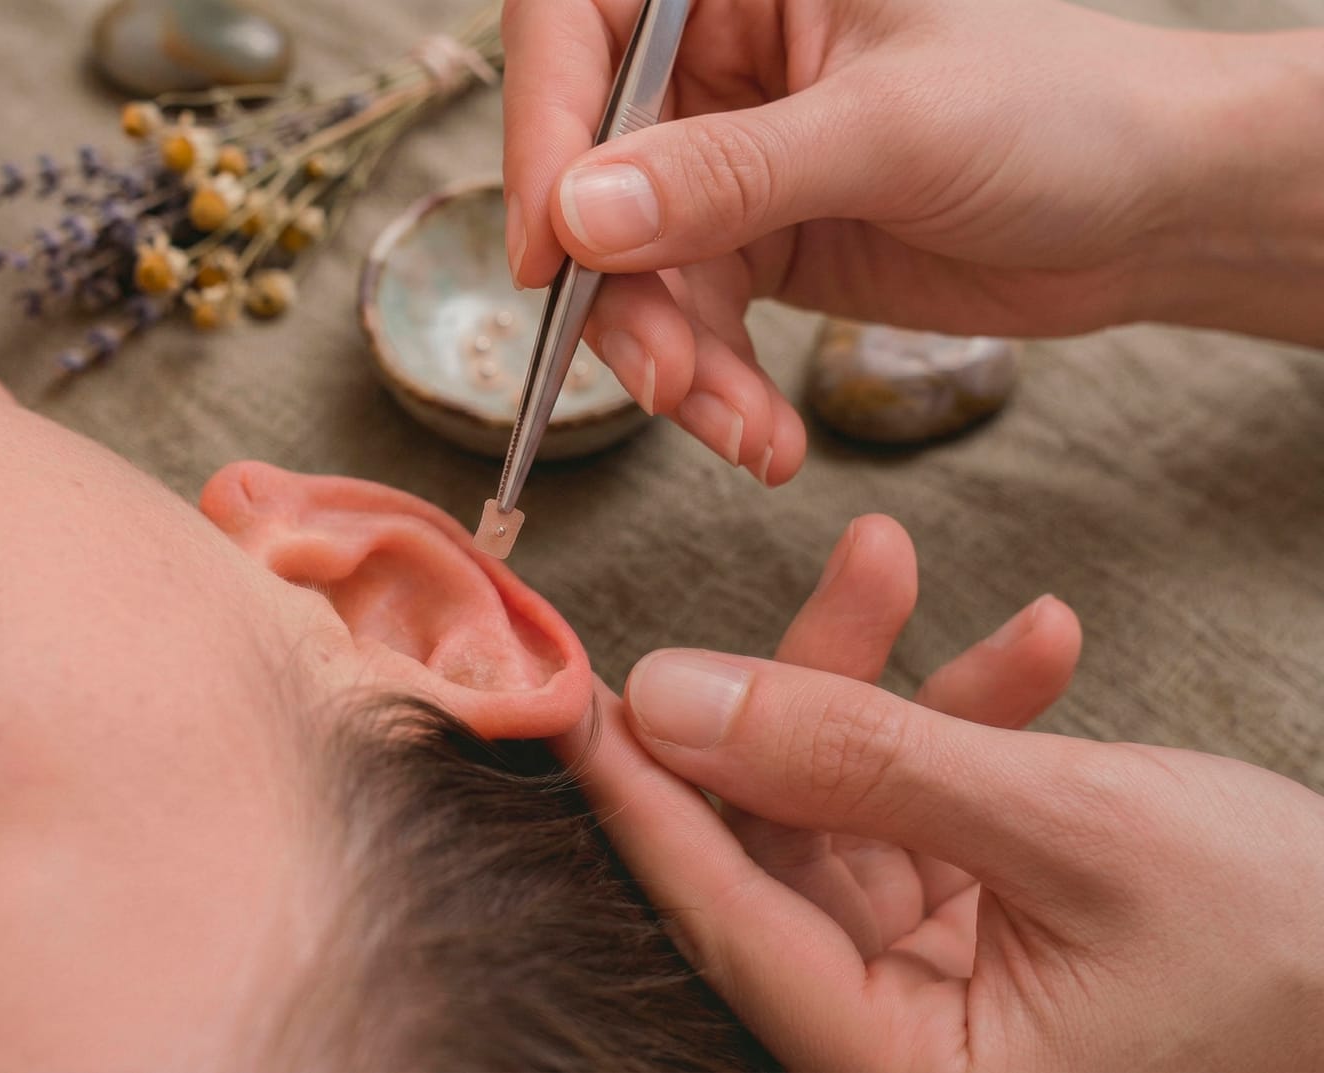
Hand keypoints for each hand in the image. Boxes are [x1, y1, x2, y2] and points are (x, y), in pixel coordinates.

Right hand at [502, 0, 1323, 476]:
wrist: (1153, 210)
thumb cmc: (1059, 114)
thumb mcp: (892, 132)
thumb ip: (730, 173)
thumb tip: (579, 217)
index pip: (576, 27)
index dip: (540, 134)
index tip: (553, 251)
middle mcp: (717, 64)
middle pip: (591, 172)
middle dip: (621, 292)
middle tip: (664, 378)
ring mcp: (729, 161)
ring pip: (633, 267)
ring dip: (671, 362)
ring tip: (739, 428)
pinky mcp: (756, 243)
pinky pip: (691, 321)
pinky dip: (715, 388)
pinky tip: (763, 439)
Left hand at [572, 515, 1323, 1070]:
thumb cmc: (1293, 952)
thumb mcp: (1072, 829)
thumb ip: (860, 758)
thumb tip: (674, 697)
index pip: (720, 914)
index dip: (637, 788)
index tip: (572, 680)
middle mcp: (892, 1047)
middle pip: (776, 848)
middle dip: (800, 697)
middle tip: (839, 573)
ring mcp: (928, 994)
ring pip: (843, 813)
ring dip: (891, 691)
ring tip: (905, 563)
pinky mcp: (971, 943)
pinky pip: (922, 818)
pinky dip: (963, 732)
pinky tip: (1034, 649)